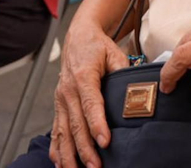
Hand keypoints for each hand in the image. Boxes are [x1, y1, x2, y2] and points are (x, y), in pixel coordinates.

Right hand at [49, 17, 128, 167]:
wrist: (78, 36)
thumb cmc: (97, 46)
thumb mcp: (114, 53)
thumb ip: (123, 72)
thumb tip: (135, 92)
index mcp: (83, 76)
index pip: (91, 104)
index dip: (97, 124)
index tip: (105, 141)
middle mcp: (68, 90)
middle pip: (76, 123)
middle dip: (85, 148)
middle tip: (96, 166)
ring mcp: (61, 99)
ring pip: (63, 131)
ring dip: (69, 153)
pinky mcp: (58, 105)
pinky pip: (55, 130)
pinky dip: (56, 148)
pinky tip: (60, 163)